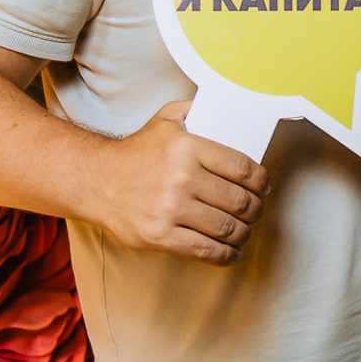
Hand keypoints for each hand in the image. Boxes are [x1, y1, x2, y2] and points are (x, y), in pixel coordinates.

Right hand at [95, 100, 270, 264]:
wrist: (97, 181)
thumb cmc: (137, 152)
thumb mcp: (166, 119)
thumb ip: (196, 109)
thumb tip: (227, 106)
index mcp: (187, 147)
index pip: (242, 168)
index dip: (261, 180)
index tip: (263, 186)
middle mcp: (180, 178)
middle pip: (239, 201)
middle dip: (255, 209)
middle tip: (255, 209)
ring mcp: (169, 209)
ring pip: (226, 228)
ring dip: (244, 232)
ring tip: (244, 230)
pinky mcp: (159, 236)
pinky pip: (204, 250)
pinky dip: (226, 255)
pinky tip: (232, 252)